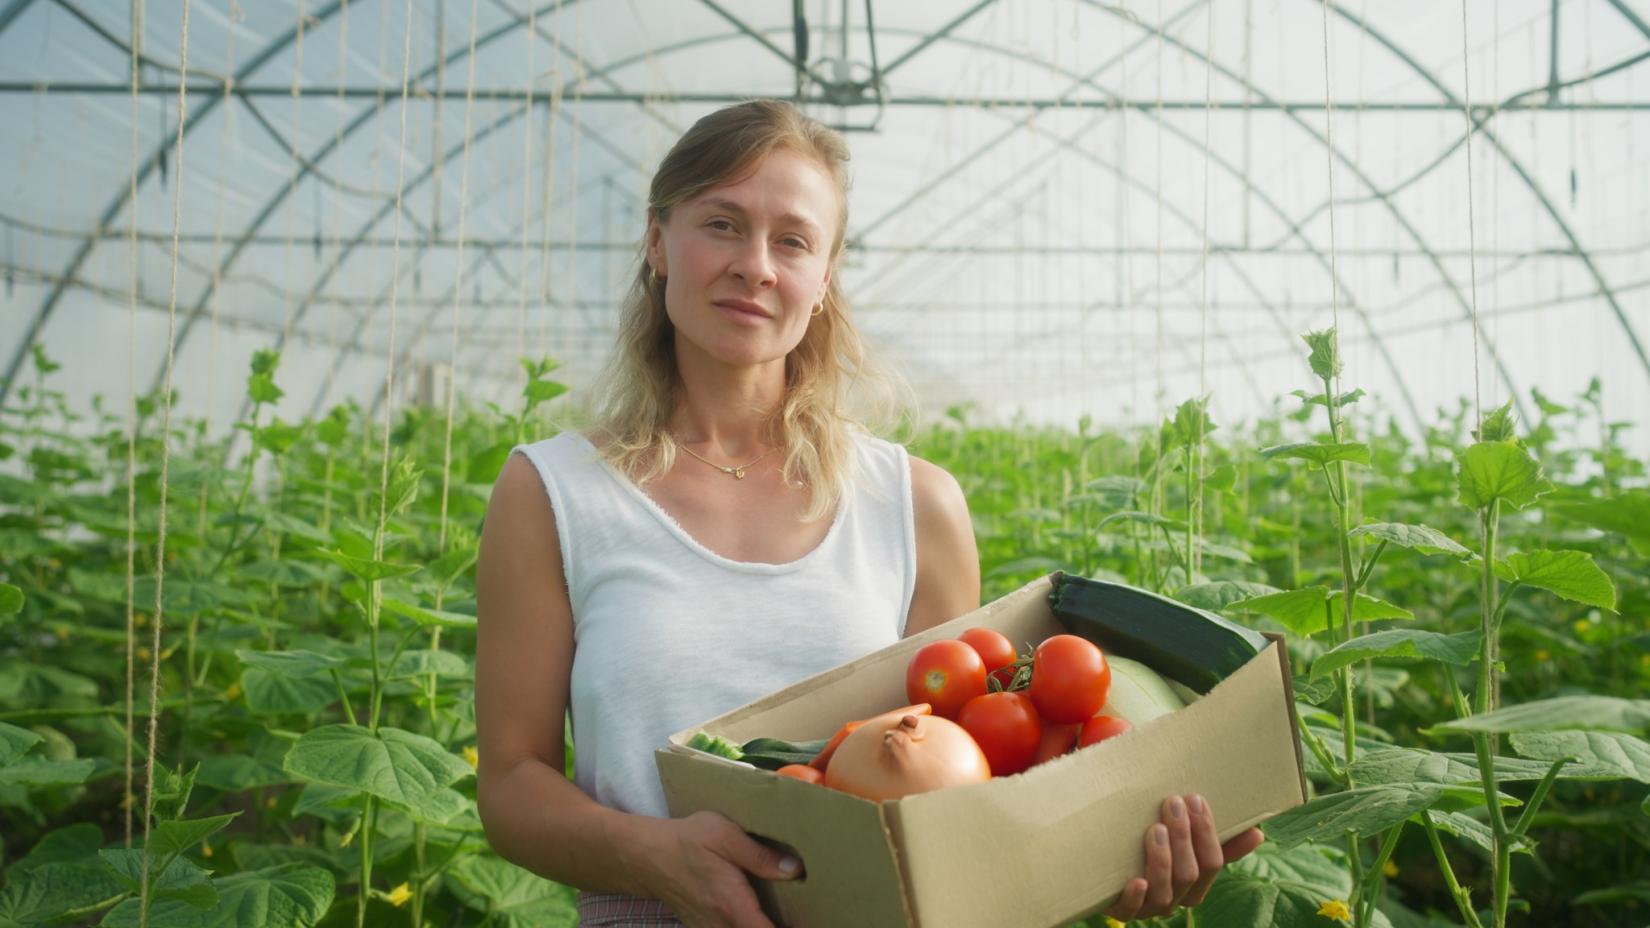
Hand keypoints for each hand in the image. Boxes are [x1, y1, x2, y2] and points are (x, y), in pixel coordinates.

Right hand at [639, 811, 803, 927]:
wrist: (645, 856)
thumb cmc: (686, 840)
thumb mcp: (724, 835)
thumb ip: (760, 855)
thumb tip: (795, 870)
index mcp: (732, 905)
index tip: (813, 920)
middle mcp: (721, 926)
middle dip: (781, 927)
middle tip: (803, 914)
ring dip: (764, 925)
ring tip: (786, 914)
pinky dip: (749, 926)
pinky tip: (760, 915)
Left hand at [1104, 794, 1264, 921]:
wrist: (1104, 866)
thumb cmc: (1155, 848)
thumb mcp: (1186, 842)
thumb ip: (1219, 839)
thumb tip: (1258, 832)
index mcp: (1196, 883)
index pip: (1212, 862)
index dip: (1206, 832)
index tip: (1196, 798)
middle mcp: (1176, 899)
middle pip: (1189, 875)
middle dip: (1183, 838)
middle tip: (1173, 803)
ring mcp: (1148, 907)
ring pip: (1164, 894)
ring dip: (1162, 861)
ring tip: (1155, 829)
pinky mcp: (1120, 909)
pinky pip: (1129, 911)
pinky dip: (1134, 897)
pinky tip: (1136, 881)